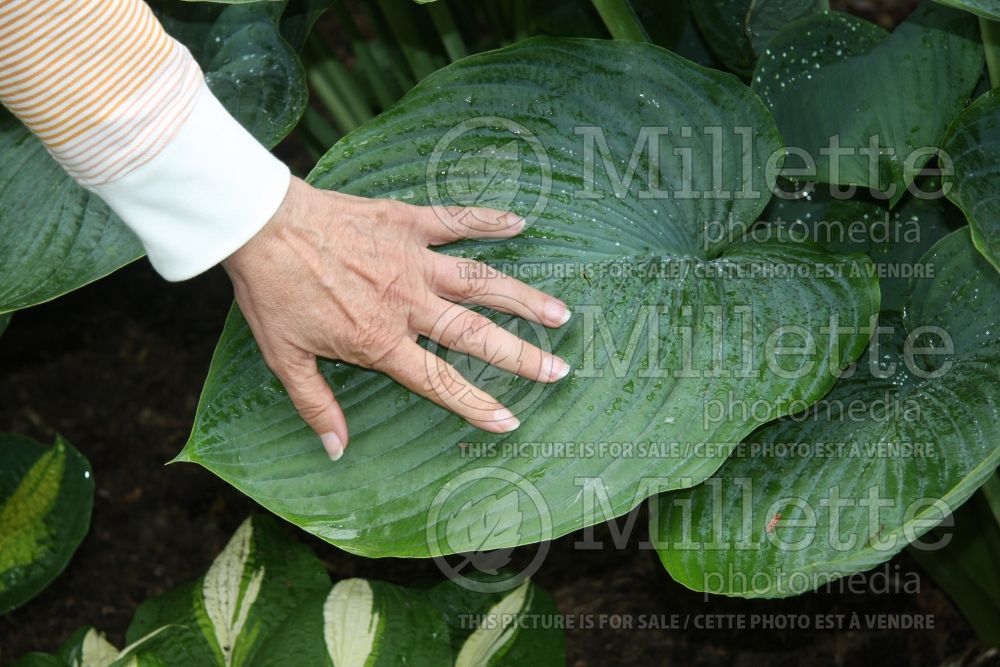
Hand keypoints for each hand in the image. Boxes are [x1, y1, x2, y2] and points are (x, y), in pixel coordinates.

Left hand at [222, 177, 571, 459]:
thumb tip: (336, 450)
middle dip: (521, 355)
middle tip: (559, 369)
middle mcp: (408, 303)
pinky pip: (455, 221)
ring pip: (479, 282)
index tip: (511, 421)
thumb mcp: (286, 359)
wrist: (260, 225)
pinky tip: (519, 223)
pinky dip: (487, 220)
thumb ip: (316, 406)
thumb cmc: (273, 292)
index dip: (477, 404)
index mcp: (381, 341)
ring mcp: (412, 260)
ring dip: (522, 298)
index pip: (440, 381)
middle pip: (476, 334)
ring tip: (560, 313)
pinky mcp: (406, 221)